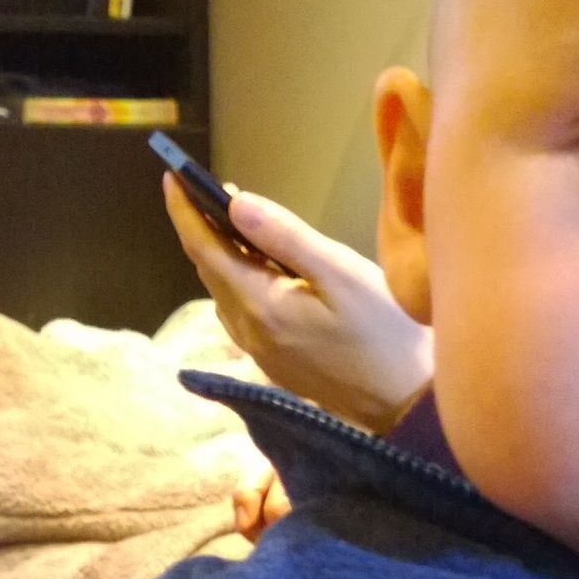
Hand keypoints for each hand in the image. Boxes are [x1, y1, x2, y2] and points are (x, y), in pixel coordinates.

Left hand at [163, 177, 433, 432]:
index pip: (204, 250)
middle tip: (207, 188)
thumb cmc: (385, 332)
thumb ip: (286, 237)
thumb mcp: (341, 273)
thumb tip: (236, 203)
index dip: (185, 210)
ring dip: (221, 254)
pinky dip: (239, 280)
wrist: (406, 403)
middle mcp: (248, 332)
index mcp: (261, 306)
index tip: (172, 175)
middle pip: (209, 271)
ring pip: (223, 292)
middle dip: (202, 227)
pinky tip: (261, 266)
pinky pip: (241, 312)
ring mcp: (259, 352)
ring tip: (235, 220)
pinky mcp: (274, 363)